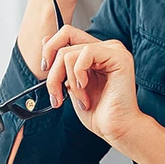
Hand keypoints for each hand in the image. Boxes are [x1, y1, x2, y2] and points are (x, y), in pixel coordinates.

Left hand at [43, 25, 141, 148]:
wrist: (116, 129)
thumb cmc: (98, 112)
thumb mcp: (70, 85)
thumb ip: (61, 63)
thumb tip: (45, 40)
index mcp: (95, 52)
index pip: (66, 34)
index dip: (50, 50)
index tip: (46, 70)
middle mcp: (105, 47)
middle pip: (64, 40)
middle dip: (53, 71)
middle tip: (56, 93)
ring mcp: (113, 50)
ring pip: (69, 52)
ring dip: (67, 81)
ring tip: (79, 98)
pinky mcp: (119, 57)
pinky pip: (85, 53)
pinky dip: (78, 76)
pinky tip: (86, 89)